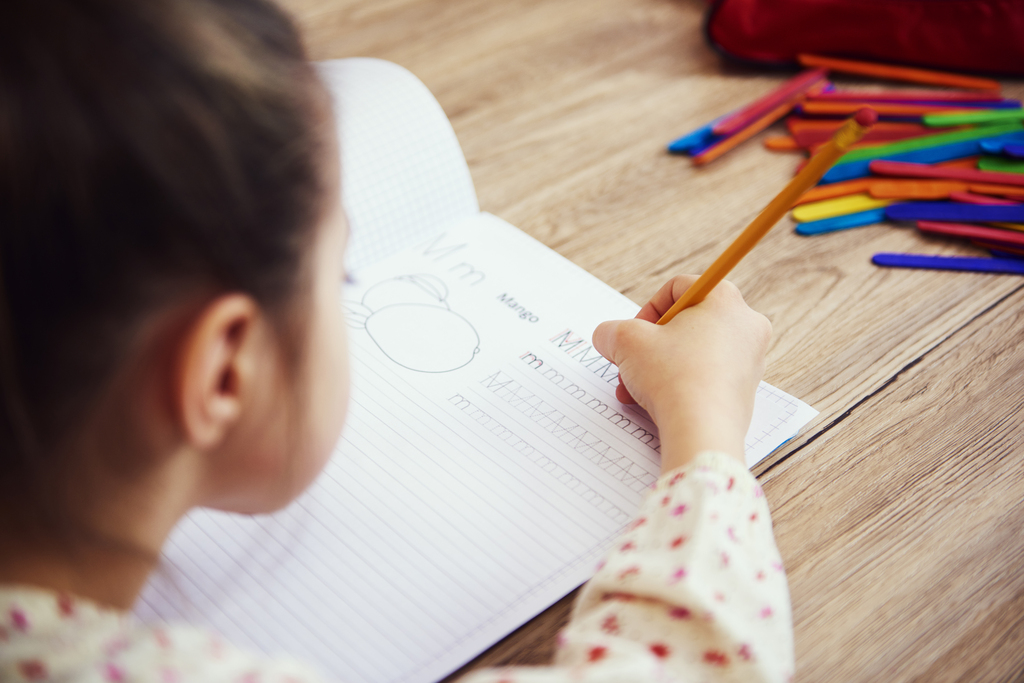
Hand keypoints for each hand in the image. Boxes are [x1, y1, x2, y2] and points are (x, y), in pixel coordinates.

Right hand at [592, 276, 770, 471]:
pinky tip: (654, 402)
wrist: (702, 431)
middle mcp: (745, 324)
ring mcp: (749, 359)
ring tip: (635, 388)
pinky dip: (679, 384)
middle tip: (632, 361)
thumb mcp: (626, 342)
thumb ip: (611, 331)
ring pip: (693, 352)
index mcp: (724, 299)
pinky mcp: (744, 389)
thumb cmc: (673, 378)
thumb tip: (607, 336)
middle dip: (651, 344)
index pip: (678, 287)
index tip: (633, 333)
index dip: (647, 309)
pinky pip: (705, 376)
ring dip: (658, 367)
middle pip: (686, 322)